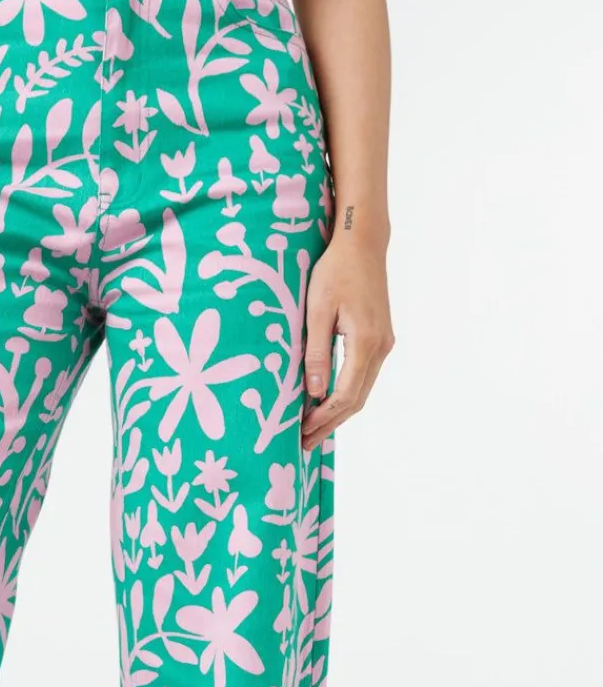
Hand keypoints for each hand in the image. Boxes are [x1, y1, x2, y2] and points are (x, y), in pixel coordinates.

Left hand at [301, 234, 394, 449]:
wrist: (363, 243)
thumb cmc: (335, 271)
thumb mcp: (317, 311)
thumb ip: (316, 353)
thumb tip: (314, 393)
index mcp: (365, 342)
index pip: (345, 395)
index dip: (324, 418)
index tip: (303, 432)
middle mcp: (381, 347)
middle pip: (357, 400)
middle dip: (331, 423)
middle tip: (305, 442)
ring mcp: (384, 343)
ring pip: (362, 390)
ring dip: (339, 412)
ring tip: (314, 428)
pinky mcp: (380, 338)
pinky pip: (364, 376)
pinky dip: (346, 394)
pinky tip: (327, 401)